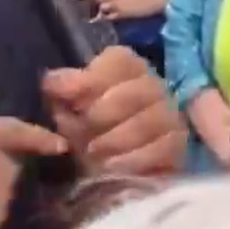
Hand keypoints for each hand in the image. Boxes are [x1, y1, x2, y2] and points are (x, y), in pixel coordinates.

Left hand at [43, 46, 185, 174]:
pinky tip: (112, 167)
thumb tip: (51, 81)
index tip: (63, 95)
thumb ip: (63, 92)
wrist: (111, 165)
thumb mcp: (69, 108)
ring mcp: (170, 115)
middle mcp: (153, 85)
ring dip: (115, 140)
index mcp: (126, 68)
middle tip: (80, 133)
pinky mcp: (178, 146)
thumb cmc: (88, 129)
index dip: (89, 78)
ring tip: (93, 153)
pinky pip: (161, 150)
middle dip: (102, 113)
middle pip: (134, 91)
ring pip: (148, 121)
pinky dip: (132, 160)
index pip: (119, 61)